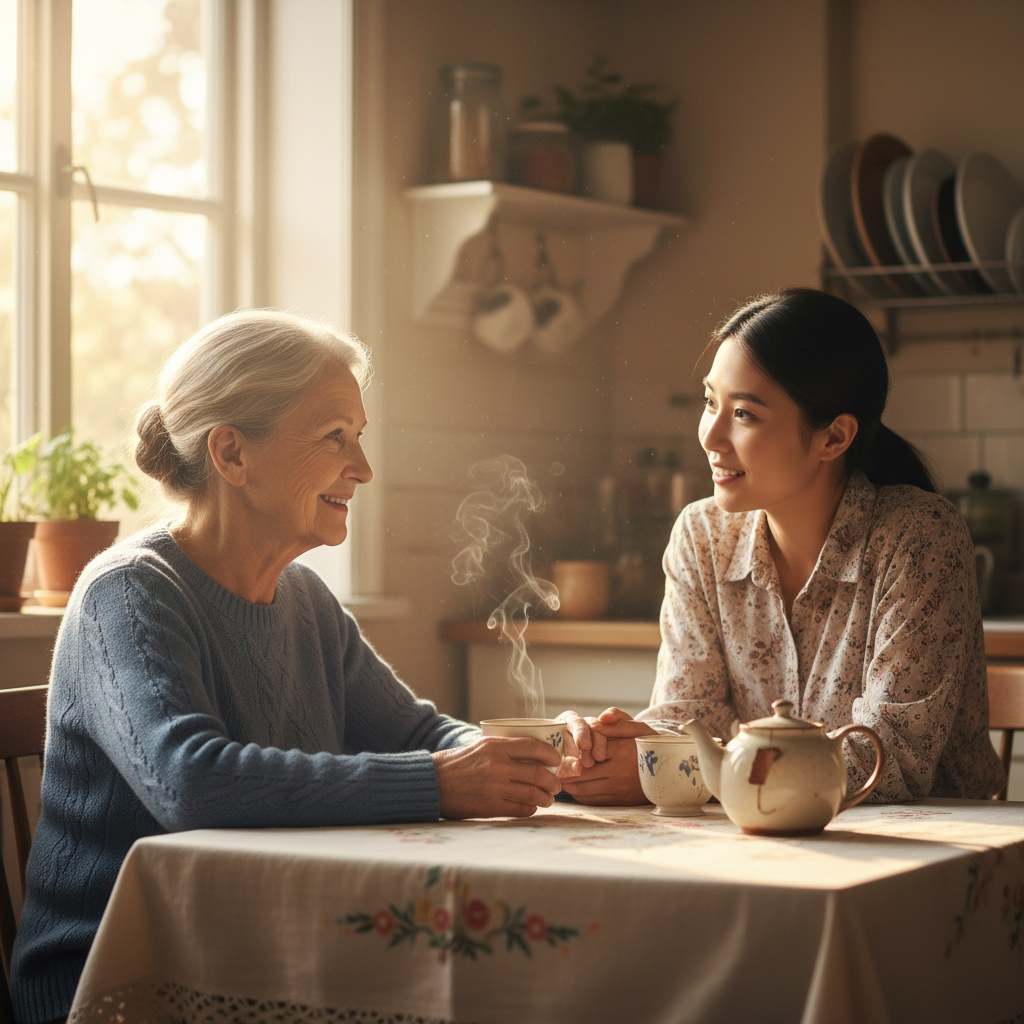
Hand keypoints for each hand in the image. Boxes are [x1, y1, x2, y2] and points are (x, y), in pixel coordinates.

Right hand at [432, 736, 561, 818]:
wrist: (433, 783)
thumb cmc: (457, 763)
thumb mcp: (480, 746)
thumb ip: (505, 749)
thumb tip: (533, 754)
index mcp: (496, 746)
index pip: (535, 747)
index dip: (551, 754)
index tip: (556, 760)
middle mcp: (498, 765)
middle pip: (539, 773)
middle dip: (553, 781)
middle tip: (556, 784)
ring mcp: (495, 787)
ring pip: (534, 793)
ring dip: (546, 798)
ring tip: (548, 798)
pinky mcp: (491, 806)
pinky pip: (521, 809)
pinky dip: (531, 809)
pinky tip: (531, 807)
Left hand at [559, 708, 656, 806]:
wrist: (673, 773)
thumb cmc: (652, 746)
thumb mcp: (639, 727)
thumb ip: (618, 719)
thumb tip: (600, 718)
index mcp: (622, 751)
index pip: (587, 754)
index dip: (570, 755)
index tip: (558, 753)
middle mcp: (620, 773)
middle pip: (581, 775)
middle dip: (564, 772)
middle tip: (551, 769)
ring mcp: (620, 790)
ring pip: (584, 790)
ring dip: (569, 785)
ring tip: (559, 778)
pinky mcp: (621, 803)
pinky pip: (593, 801)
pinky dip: (579, 795)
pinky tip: (573, 788)